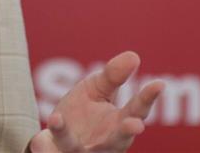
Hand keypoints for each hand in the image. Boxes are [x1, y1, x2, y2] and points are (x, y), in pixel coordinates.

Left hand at [29, 51, 163, 152]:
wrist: (55, 136)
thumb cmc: (83, 113)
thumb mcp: (96, 89)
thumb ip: (113, 76)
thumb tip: (133, 56)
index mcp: (119, 123)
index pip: (137, 111)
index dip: (148, 98)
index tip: (159, 84)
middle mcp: (106, 142)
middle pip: (119, 139)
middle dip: (126, 132)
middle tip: (135, 125)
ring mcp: (83, 151)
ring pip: (81, 149)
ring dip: (71, 138)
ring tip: (57, 119)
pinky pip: (52, 152)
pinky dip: (45, 148)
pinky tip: (41, 136)